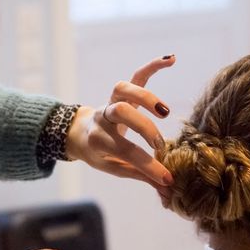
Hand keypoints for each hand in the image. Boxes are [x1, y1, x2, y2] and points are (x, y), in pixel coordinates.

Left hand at [66, 55, 175, 189]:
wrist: (78, 133)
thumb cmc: (100, 153)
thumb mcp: (114, 168)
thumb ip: (141, 175)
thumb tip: (169, 191)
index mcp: (99, 141)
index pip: (126, 152)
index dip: (148, 166)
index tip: (167, 177)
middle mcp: (102, 118)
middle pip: (121, 113)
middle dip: (144, 128)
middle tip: (161, 145)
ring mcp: (110, 101)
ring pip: (123, 89)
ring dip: (146, 97)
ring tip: (165, 112)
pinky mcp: (120, 91)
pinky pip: (136, 75)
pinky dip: (153, 65)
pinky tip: (171, 59)